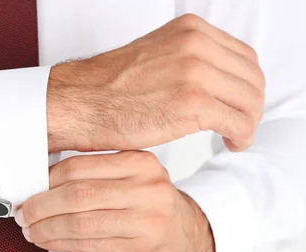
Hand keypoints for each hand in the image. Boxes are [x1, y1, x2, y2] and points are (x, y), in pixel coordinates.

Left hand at [15, 151, 214, 251]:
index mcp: (140, 163)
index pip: (79, 166)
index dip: (45, 180)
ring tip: (31, 230)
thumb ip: (95, 176)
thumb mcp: (132, 180)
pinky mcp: (140, 251)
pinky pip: (87, 245)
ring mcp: (146, 222)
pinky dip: (59, 243)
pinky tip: (47, 241)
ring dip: (46, 228)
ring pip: (79, 222)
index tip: (29, 190)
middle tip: (23, 213)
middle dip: (41, 206)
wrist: (190, 238)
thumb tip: (40, 184)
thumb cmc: (150, 208)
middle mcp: (147, 189)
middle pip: (77, 194)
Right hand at [47, 13, 264, 153]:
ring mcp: (194, 73)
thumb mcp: (156, 55)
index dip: (246, 84)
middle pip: (250, 77)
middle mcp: (196, 45)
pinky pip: (237, 122)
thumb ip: (188, 59)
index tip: (238, 102)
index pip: (243, 56)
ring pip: (249, 101)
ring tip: (236, 137)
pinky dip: (241, 136)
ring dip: (248, 123)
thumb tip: (214, 81)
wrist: (79, 102)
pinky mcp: (191, 104)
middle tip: (240, 123)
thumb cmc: (107, 88)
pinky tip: (231, 143)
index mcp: (189, 30)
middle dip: (251, 105)